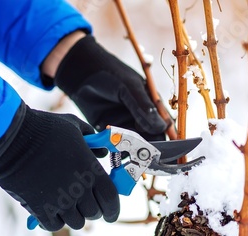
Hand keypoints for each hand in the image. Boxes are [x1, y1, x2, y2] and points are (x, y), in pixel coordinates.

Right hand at [0, 103, 119, 230]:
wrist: (13, 137)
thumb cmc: (45, 128)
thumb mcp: (74, 126)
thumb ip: (92, 140)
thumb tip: (102, 152)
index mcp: (91, 170)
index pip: (111, 200)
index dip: (113, 210)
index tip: (110, 214)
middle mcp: (79, 189)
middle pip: (94, 213)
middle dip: (93, 210)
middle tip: (86, 204)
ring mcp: (59, 201)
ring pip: (76, 222)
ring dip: (74, 216)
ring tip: (67, 206)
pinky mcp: (39, 209)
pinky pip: (54, 226)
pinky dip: (55, 221)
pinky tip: (52, 211)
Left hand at [51, 35, 167, 141]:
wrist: (81, 73)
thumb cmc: (109, 74)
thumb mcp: (129, 88)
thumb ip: (144, 108)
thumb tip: (161, 127)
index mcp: (151, 103)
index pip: (164, 124)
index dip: (166, 137)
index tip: (162, 148)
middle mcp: (141, 115)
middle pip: (151, 137)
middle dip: (148, 145)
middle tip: (142, 149)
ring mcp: (126, 122)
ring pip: (134, 142)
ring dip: (132, 146)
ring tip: (126, 143)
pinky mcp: (110, 129)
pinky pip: (118, 142)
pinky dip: (117, 145)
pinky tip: (114, 141)